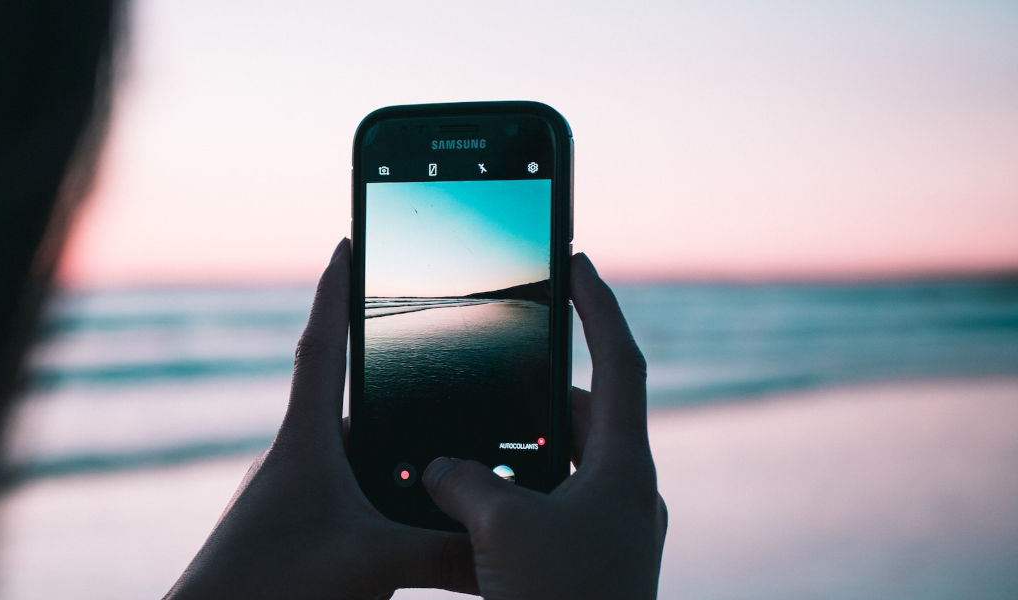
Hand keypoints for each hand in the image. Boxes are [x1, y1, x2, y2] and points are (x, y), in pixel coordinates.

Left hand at [166, 239, 475, 599]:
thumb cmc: (269, 587)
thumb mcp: (370, 563)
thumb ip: (444, 551)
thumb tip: (504, 547)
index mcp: (306, 440)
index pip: (324, 345)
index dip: (337, 291)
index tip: (348, 242)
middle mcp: (299, 460)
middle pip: (357, 405)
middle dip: (397, 386)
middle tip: (445, 365)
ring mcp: (297, 499)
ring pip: (361, 463)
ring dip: (398, 458)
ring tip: (452, 461)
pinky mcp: (300, 535)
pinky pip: (355, 504)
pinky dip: (387, 505)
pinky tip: (418, 526)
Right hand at [421, 253, 667, 598]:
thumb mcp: (501, 529)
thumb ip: (464, 480)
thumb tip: (440, 469)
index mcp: (624, 468)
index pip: (620, 361)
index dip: (598, 305)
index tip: (576, 262)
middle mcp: (625, 494)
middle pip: (584, 415)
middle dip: (535, 393)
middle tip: (491, 373)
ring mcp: (610, 533)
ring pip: (561, 468)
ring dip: (517, 453)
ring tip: (464, 446)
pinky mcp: (587, 566)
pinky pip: (549, 511)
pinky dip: (512, 499)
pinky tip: (466, 510)